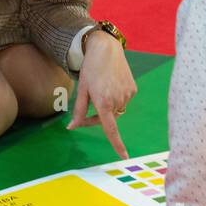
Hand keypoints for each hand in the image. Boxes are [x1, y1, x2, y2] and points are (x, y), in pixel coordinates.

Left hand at [67, 29, 135, 158]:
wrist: (107, 49)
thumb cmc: (90, 69)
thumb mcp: (81, 89)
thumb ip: (78, 111)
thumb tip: (72, 127)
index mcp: (103, 102)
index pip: (110, 129)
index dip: (117, 144)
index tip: (124, 156)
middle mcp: (118, 100)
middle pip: (108, 119)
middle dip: (96, 117)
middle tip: (84, 108)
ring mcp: (128, 95)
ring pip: (115, 109)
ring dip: (107, 106)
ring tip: (99, 88)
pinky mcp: (133, 89)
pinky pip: (123, 100)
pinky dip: (115, 97)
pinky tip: (110, 83)